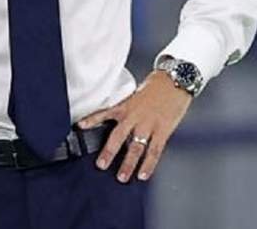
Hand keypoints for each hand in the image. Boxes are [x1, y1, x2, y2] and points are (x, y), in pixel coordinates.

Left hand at [77, 70, 192, 182]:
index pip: (105, 113)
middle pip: (118, 137)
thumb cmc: (157, 86)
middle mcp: (135, 116)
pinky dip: (148, 165)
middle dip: (109, 152)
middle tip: (101, 165)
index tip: (80, 126)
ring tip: (122, 177)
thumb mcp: (137, 95)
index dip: (92, 119)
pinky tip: (143, 174)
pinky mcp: (162, 130)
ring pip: (135, 148)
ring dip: (128, 164)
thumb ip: (128, 109)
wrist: (176, 80)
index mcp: (126, 106)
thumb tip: (121, 122)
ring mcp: (148, 125)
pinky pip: (154, 151)